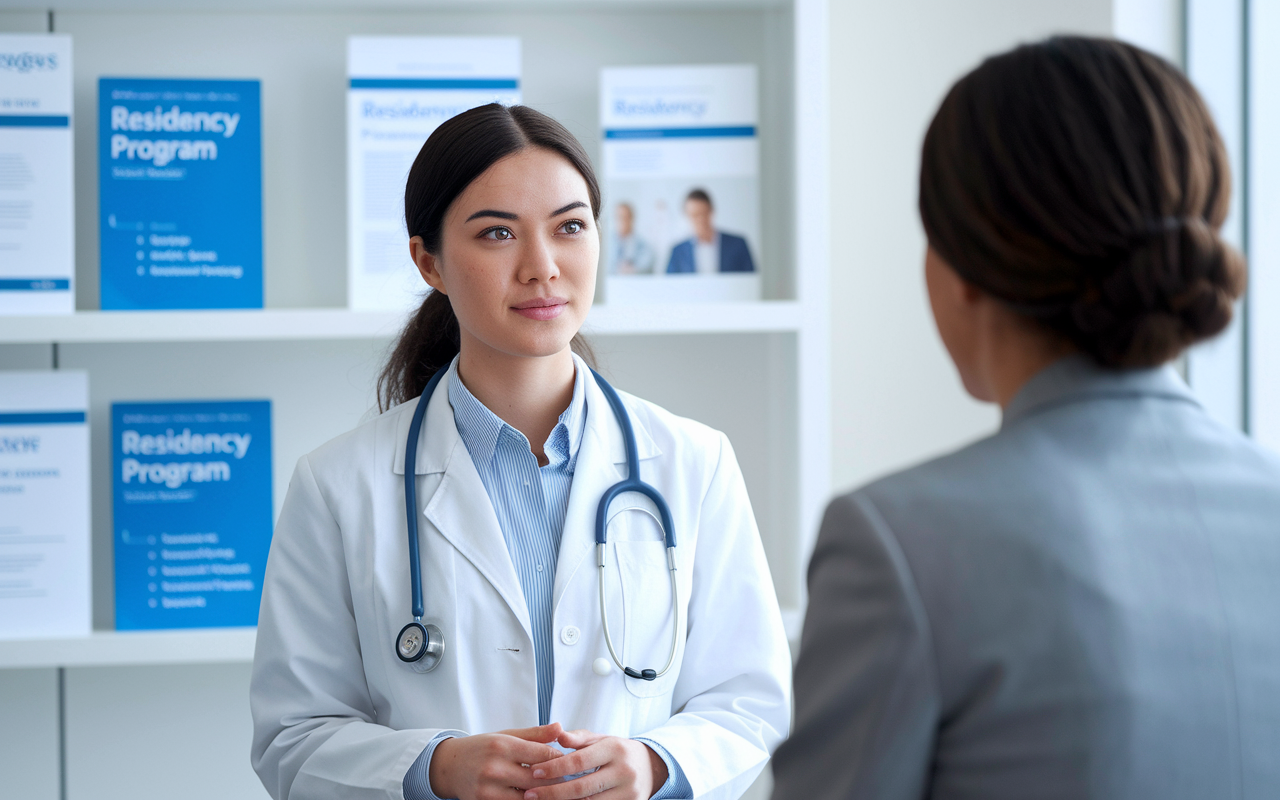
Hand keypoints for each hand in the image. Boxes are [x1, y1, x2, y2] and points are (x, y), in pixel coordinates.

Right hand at [430, 722, 566, 799]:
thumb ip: (535, 734)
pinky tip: (536, 797)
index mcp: (502, 745)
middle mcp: (494, 768)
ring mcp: (488, 790)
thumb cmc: (483, 748)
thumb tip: (561, 728)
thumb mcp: (507, 735)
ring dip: (544, 795)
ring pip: (528, 798)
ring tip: (557, 793)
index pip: (542, 754)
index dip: (560, 759)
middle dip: (557, 781)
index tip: (571, 762)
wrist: (450, 766)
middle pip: (538, 779)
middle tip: (571, 782)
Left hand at [522, 729, 668, 799]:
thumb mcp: (601, 739)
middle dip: (552, 792)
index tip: (534, 771)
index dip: (554, 768)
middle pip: (582, 788)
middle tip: (530, 794)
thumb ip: (578, 738)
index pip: (579, 761)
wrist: (651, 768)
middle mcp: (625, 772)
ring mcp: (629, 793)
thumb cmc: (619, 752)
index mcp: (616, 749)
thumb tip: (557, 735)